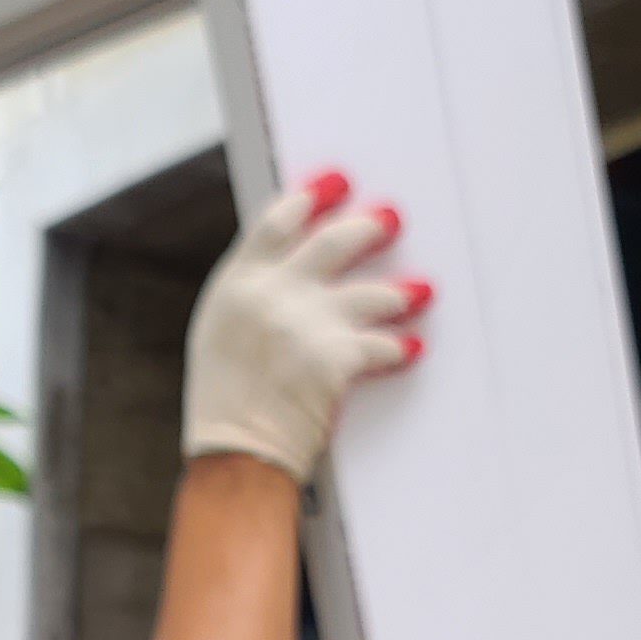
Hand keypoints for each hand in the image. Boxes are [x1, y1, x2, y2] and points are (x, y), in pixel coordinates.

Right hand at [180, 171, 428, 484]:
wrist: (237, 456)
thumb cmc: (225, 406)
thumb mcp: (221, 335)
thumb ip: (254, 298)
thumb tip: (294, 274)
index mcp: (236, 285)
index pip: (277, 222)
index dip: (310, 198)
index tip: (333, 183)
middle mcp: (272, 294)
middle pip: (332, 243)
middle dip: (368, 227)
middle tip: (390, 219)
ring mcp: (307, 323)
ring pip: (369, 293)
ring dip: (398, 292)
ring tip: (419, 289)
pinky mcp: (338, 357)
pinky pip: (382, 344)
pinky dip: (398, 347)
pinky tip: (411, 346)